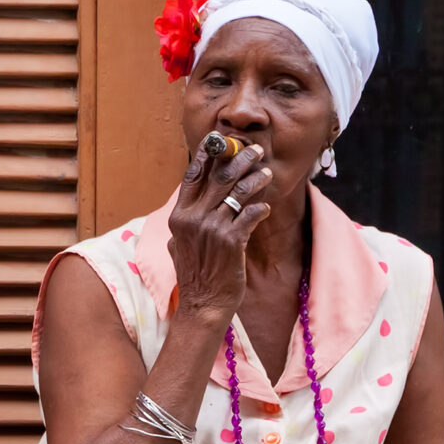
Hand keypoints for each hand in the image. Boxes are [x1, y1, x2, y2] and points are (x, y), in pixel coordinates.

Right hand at [167, 139, 273, 318]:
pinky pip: (250, 214)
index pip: (192, 176)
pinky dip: (260, 208)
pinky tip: (264, 207)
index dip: (207, 155)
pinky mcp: (232, 241)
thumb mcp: (177, 245)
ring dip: (256, 179)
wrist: (203, 303)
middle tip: (256, 150)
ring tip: (266, 174)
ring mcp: (212, 229)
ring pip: (239, 192)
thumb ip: (183, 223)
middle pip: (220, 177)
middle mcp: (193, 219)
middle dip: (240, 158)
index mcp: (178, 217)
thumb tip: (188, 204)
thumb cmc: (194, 275)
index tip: (219, 140)